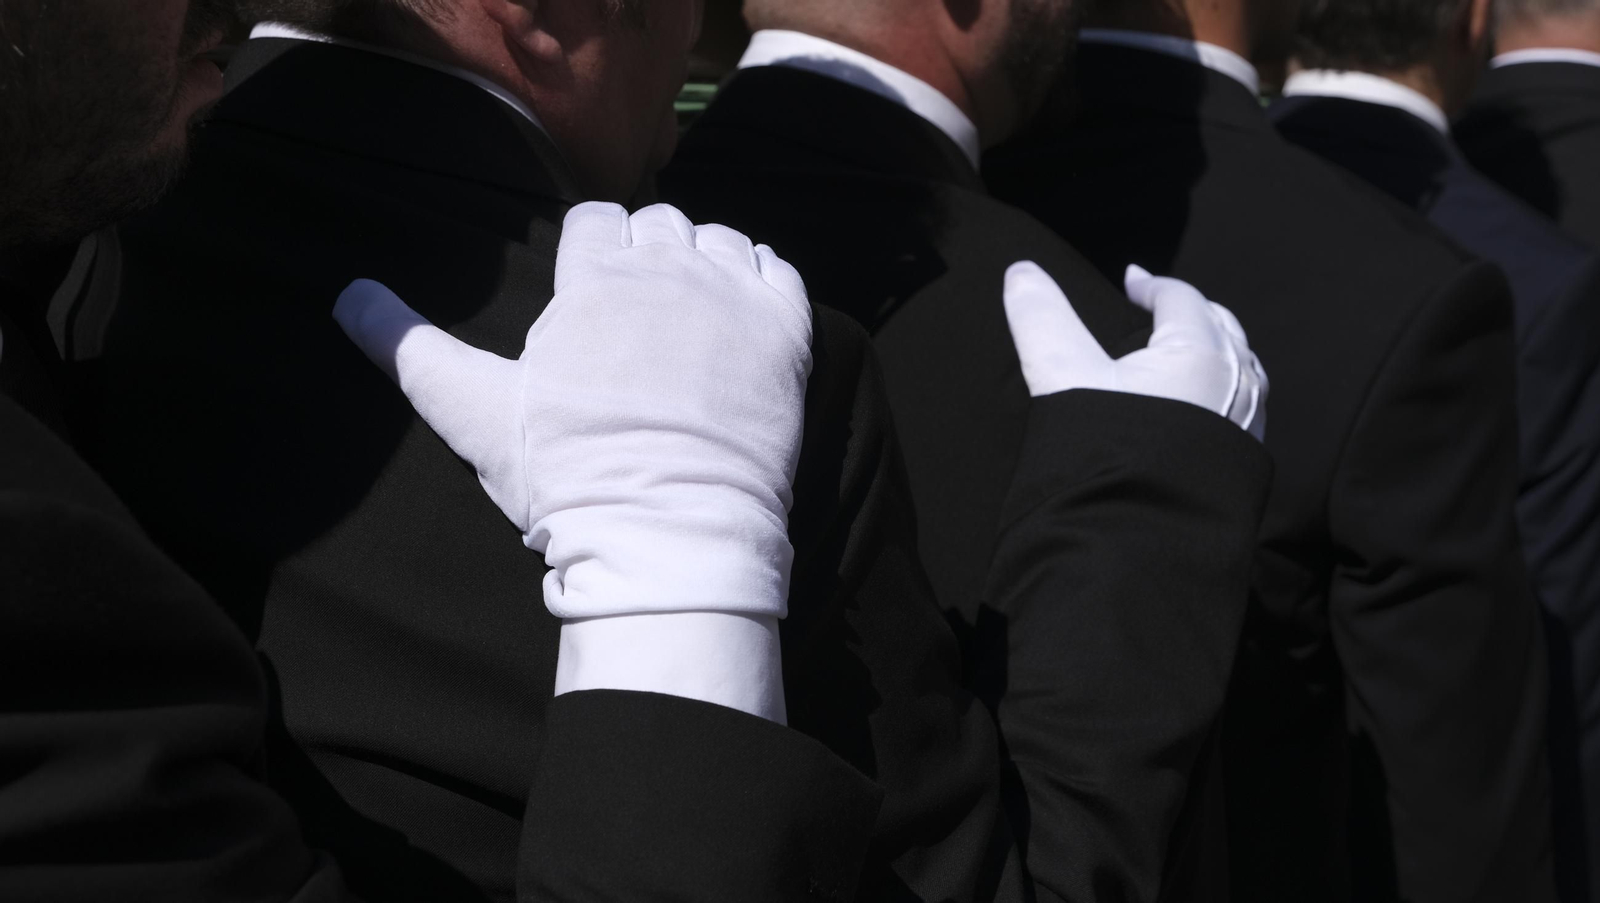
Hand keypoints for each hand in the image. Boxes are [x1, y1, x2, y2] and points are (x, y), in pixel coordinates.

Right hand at [332, 202, 813, 620]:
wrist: (668, 534)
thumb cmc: (565, 475)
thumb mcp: (472, 412)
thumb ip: (409, 347)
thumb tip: (344, 295)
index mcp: (593, 274)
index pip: (595, 220)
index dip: (590, 258)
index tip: (590, 301)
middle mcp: (667, 267)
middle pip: (657, 226)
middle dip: (644, 261)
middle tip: (638, 324)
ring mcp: (732, 296)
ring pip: (718, 240)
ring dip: (703, 266)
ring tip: (690, 324)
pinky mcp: (787, 332)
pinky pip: (778, 269)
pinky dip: (761, 282)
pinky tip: (741, 323)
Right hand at [1004, 261, 1267, 440]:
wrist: (1141, 542)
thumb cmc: (1109, 454)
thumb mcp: (1063, 377)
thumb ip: (1042, 320)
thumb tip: (1021, 272)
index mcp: (1199, 352)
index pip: (1181, 298)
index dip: (1152, 285)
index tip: (1130, 283)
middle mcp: (1236, 383)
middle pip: (1221, 327)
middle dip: (1190, 312)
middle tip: (1159, 309)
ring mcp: (1247, 425)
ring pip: (1239, 368)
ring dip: (1213, 349)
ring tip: (1180, 353)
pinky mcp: (1243, 463)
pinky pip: (1243, 407)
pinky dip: (1221, 389)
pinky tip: (1197, 408)